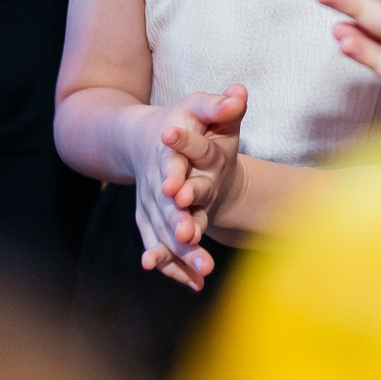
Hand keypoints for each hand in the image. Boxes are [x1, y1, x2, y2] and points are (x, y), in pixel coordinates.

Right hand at [131, 88, 247, 288]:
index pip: (170, 165)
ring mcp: (151, 206)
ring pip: (164, 233)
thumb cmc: (181, 120)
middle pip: (165, 206)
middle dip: (176, 222)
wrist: (141, 139)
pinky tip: (195, 285)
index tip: (176, 190)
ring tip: (203, 271)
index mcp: (167, 153)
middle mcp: (156, 183)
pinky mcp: (152, 223)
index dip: (173, 176)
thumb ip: (217, 104)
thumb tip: (238, 94)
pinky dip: (175, 267)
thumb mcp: (197, 106)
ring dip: (180, 252)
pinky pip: (162, 248)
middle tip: (190, 235)